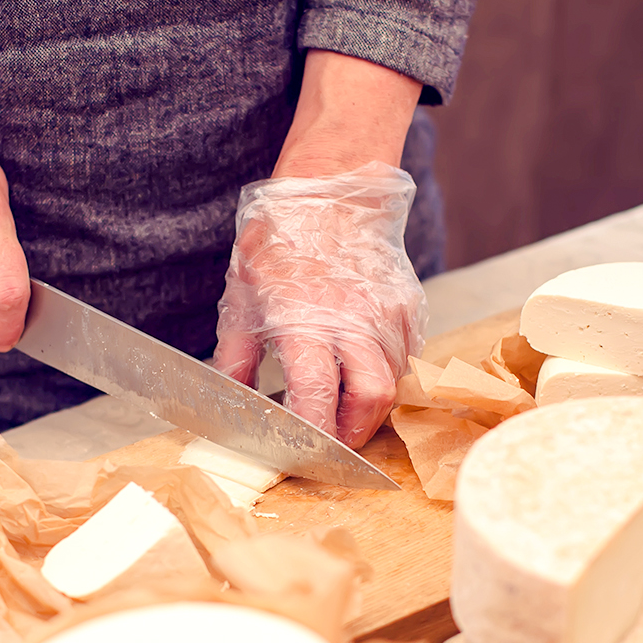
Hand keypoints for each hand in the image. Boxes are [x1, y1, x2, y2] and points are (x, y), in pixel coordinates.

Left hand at [213, 162, 426, 447]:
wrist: (330, 194)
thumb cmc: (279, 243)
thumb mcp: (241, 300)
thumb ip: (236, 361)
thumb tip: (234, 406)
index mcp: (305, 320)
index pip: (316, 395)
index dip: (310, 433)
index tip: (299, 448)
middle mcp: (354, 320)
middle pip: (372, 400)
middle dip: (354, 433)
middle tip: (332, 441)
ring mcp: (388, 313)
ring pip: (394, 382)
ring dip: (370, 406)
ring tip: (343, 406)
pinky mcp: (409, 307)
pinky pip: (406, 357)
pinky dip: (386, 375)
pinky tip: (360, 370)